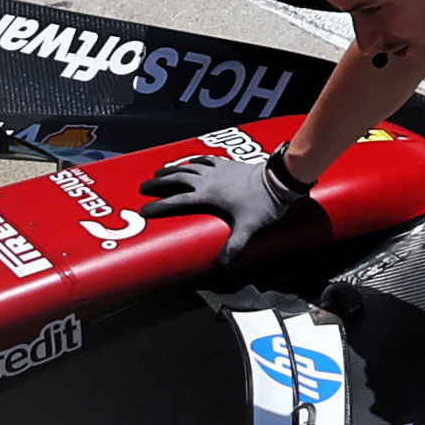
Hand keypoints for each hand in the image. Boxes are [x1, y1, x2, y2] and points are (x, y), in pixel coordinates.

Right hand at [138, 147, 297, 244]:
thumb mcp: (248, 226)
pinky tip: (191, 161)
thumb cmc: (264, 203)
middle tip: (144, 186)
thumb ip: (235, 246)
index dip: (159, 206)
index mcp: (208, 195)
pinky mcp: (228, 163)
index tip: (144, 210)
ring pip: (188, 166)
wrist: (280, 178)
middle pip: (177, 179)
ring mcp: (218, 169)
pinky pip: (206, 160)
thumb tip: (224, 265)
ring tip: (160, 172)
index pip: (177, 201)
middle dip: (158, 183)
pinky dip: (195, 160)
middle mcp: (208, 180)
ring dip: (172, 169)